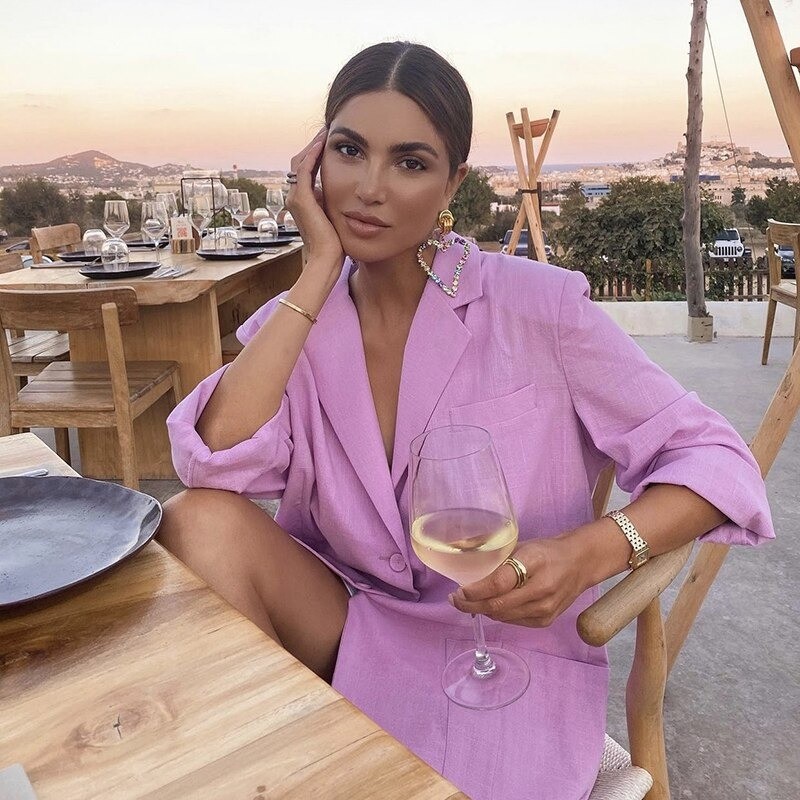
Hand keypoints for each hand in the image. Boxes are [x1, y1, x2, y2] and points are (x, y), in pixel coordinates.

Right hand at [285, 127, 343, 272]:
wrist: (327, 259)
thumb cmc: (335, 244)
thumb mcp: (336, 216)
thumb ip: (336, 202)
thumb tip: (351, 193)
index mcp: (303, 200)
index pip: (306, 168)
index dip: (316, 152)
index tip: (332, 140)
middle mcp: (295, 196)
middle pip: (300, 161)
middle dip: (314, 144)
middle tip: (328, 129)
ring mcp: (295, 197)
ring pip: (300, 161)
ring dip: (313, 145)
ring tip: (326, 131)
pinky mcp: (301, 199)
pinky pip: (304, 169)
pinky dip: (312, 154)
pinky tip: (324, 144)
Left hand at [449, 535, 588, 626]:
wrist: (581, 563)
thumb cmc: (548, 551)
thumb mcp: (523, 545)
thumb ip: (497, 555)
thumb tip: (461, 552)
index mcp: (534, 563)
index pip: (499, 583)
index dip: (476, 590)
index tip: (459, 590)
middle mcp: (541, 590)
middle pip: (498, 605)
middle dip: (471, 604)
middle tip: (455, 600)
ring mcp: (545, 609)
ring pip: (503, 616)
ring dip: (482, 610)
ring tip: (467, 602)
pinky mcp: (546, 621)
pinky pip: (513, 621)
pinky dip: (498, 614)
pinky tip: (489, 606)